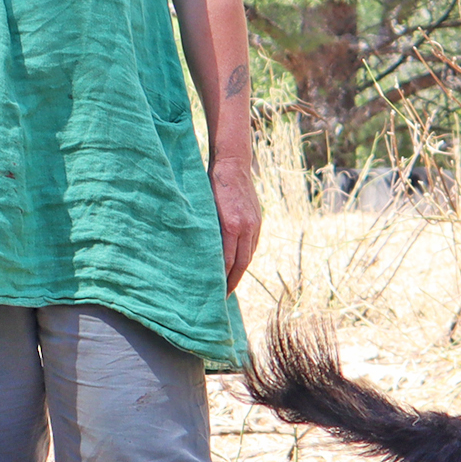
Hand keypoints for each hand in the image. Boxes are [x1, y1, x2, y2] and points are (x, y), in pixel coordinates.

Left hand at [211, 158, 261, 290]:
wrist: (232, 164)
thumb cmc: (211, 185)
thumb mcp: (205, 210)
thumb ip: (208, 232)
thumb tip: (203, 256)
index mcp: (232, 226)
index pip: (228, 261)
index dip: (222, 279)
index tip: (215, 292)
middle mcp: (247, 227)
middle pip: (242, 263)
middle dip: (232, 281)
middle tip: (223, 296)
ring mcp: (255, 224)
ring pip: (249, 255)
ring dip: (240, 271)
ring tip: (229, 283)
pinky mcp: (258, 220)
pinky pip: (253, 245)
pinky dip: (245, 257)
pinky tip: (238, 264)